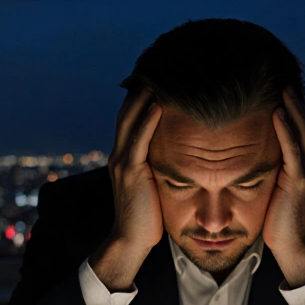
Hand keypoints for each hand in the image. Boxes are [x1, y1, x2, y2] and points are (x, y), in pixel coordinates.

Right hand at [90, 88, 163, 290]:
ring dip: (146, 93)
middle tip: (166, 61)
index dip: (146, 91)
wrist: (132, 242)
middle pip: (130, 107)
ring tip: (164, 72)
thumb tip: (183, 152)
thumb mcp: (156, 184)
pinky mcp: (130, 172)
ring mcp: (123, 161)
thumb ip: (162, 165)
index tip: (166, 72)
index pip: (134, 113)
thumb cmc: (150, 217)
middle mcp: (121, 153)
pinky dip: (148, 118)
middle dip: (145, 84)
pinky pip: (139, 138)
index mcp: (127, 154)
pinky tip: (161, 101)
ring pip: (132, 117)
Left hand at [264, 86, 304, 287]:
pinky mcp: (298, 181)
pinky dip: (285, 129)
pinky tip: (277, 113)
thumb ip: (269, 170)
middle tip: (278, 77)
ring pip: (302, 130)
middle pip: (304, 121)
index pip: (299, 126)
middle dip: (293, 99)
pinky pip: (292, 149)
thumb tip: (250, 155)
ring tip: (280, 87)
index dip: (291, 106)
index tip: (276, 87)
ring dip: (291, 107)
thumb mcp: (272, 188)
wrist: (292, 245)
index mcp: (303, 163)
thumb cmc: (278, 220)